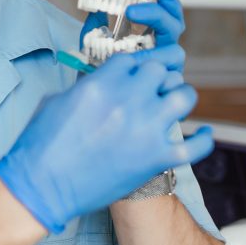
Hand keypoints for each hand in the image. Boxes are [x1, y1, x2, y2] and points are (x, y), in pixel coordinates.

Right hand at [0, 54, 213, 233]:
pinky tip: (204, 135)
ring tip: (173, 107)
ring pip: (185, 96)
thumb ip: (85, 85)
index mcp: (102, 83)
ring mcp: (146, 129)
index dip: (133, 68)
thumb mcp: (57, 100)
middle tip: (152, 91)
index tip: (132, 78)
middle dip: (156, 79)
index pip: (133, 58)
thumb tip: (98, 81)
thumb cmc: (40, 144)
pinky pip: (196, 145)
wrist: (42, 186)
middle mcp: (128, 100)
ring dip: (180, 98)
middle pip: (160, 71)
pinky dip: (204, 140)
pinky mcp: (156, 158)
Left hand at [81, 0, 186, 87]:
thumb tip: (96, 7)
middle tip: (130, 10)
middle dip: (157, 14)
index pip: (170, 12)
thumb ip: (96, 26)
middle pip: (175, 26)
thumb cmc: (98, 71)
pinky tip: (130, 66)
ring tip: (128, 50)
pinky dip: (149, 70)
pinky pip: (166, 77)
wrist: (95, 103)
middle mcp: (163, 49)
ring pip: (175, 52)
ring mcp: (166, 69)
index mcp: (153, 35)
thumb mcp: (94, 44)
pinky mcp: (164, 88)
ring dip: (152, 47)